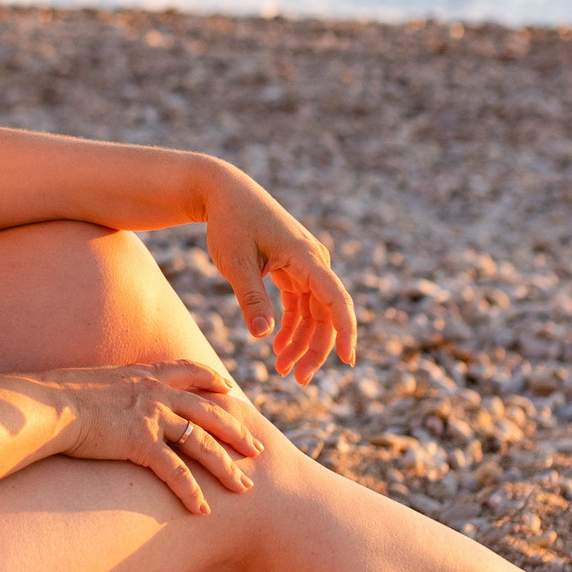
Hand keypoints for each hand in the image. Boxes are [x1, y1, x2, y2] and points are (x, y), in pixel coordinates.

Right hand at [56, 357, 262, 515]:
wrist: (45, 405)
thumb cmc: (56, 397)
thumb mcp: (90, 382)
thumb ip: (110, 389)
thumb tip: (102, 396)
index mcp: (144, 374)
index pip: (188, 371)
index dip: (212, 380)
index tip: (229, 389)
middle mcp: (156, 392)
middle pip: (209, 411)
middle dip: (237, 432)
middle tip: (258, 449)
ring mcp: (152, 416)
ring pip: (202, 443)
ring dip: (226, 467)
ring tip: (245, 487)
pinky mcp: (142, 442)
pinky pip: (176, 471)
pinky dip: (191, 491)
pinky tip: (203, 509)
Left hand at [197, 162, 356, 383]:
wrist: (223, 191)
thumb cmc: (229, 222)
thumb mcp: (236, 263)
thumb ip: (251, 299)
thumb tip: (263, 337)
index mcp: (305, 258)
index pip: (336, 298)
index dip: (346, 331)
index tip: (348, 361)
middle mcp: (313, 262)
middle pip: (326, 314)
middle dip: (316, 349)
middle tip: (298, 380)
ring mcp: (305, 265)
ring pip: (314, 312)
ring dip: (302, 342)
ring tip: (282, 370)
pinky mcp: (294, 268)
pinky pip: (301, 303)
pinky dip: (291, 326)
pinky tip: (278, 348)